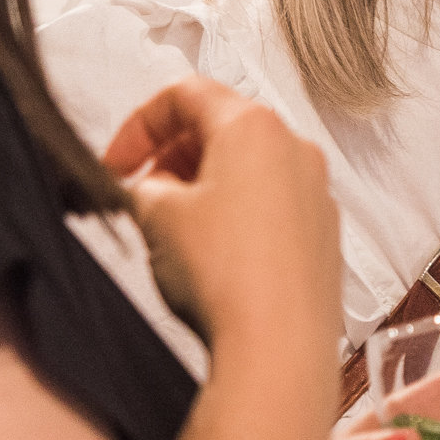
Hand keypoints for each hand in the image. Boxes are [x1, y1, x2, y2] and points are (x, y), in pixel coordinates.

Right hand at [104, 78, 334, 353]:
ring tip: (173, 229)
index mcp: (255, 128)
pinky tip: (213, 255)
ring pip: (249, 170)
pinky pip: (273, 207)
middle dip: (172, 155)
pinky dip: (237, 215)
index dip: (138, 125)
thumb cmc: (226, 275)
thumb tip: (151, 191)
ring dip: (204, 186)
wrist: (278, 345)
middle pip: (222, 129)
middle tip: (141, 191)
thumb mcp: (156, 217)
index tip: (116, 162)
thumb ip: (144, 187)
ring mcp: (317, 194)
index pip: (186, 94)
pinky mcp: (323, 236)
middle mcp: (296, 151)